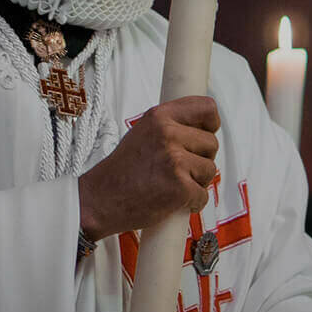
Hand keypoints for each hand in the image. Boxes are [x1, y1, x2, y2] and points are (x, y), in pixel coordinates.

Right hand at [77, 97, 219, 239]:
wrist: (99, 200)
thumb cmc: (121, 171)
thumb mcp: (142, 133)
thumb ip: (171, 126)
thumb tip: (202, 129)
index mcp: (159, 116)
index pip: (206, 108)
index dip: (210, 124)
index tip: (205, 134)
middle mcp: (168, 134)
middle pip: (211, 143)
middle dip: (200, 160)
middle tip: (177, 170)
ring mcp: (174, 160)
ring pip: (209, 170)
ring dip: (196, 182)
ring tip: (171, 185)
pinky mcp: (180, 187)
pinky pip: (203, 195)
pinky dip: (192, 202)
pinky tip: (172, 201)